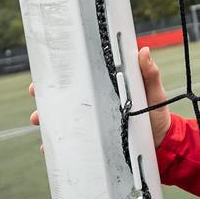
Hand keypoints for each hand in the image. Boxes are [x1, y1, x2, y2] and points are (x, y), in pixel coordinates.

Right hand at [28, 46, 170, 149]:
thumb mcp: (154, 92)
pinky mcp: (94, 140)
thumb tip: (143, 50)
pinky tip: (48, 148)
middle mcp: (96, 104)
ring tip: (39, 120)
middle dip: (47, 97)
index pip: (81, 77)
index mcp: (107, 87)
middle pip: (66, 98)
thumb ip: (149, 74)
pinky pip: (72, 142)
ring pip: (63, 119)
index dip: (62, 73)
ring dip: (48, 119)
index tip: (46, 71)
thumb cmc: (156, 112)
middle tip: (37, 95)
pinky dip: (58, 145)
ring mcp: (93, 122)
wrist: (162, 143)